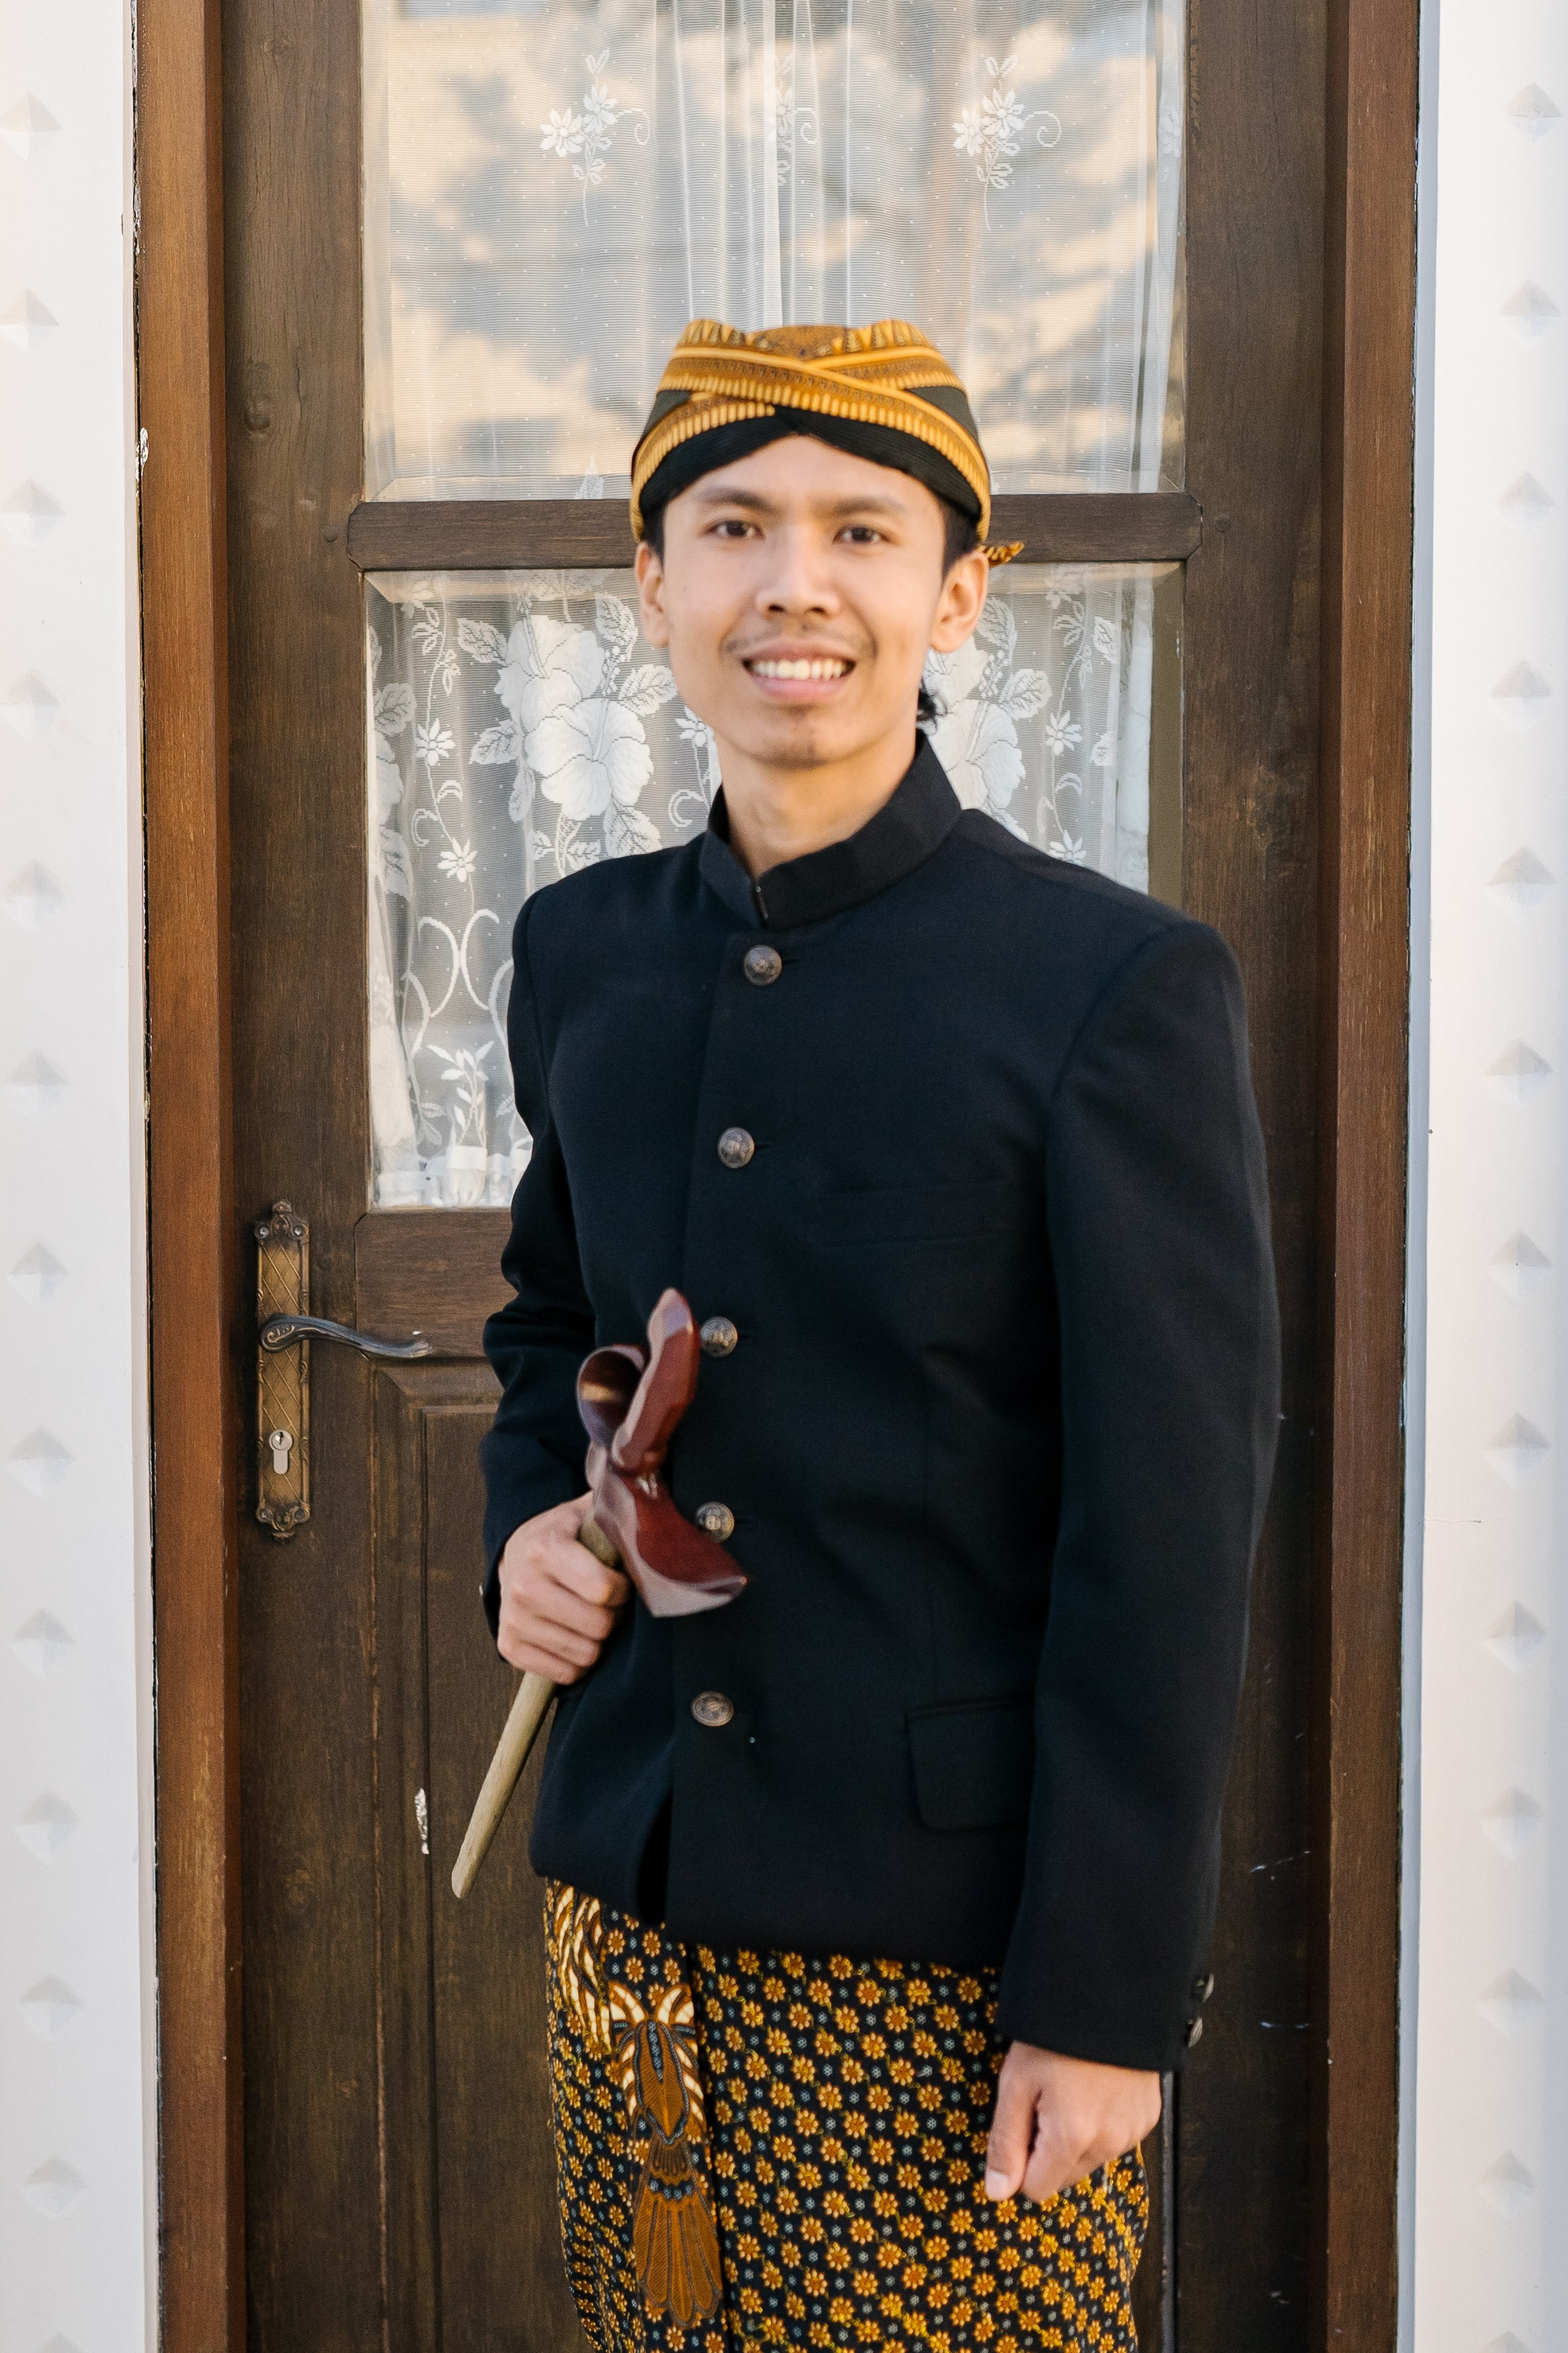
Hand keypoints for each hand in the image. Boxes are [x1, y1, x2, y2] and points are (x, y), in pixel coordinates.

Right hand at [496, 1494, 629, 1681]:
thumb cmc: (564, 1535)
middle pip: (599, 1626)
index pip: (604, 1590)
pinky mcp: (509, 1647)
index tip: (618, 1580)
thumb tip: (658, 1515)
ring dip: (597, 1640)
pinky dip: (577, 1661)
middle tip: (605, 1602)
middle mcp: (523, 1585)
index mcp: (545, 1549)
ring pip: (585, 1654)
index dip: (622, 1588)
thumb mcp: (587, 1514)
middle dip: (612, 1615)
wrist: (514, 1554)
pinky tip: (573, 1634)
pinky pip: (565, 1673)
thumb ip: (620, 1512)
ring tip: (588, 1615)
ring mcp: (513, 1620)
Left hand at [985, 2043, 1161, 2205]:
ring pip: (1090, 2159)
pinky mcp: (1148, 2119)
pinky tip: (1095, 2089)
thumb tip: (997, 2193)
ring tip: (1071, 2089)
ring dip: (1076, 2139)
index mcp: (1072, 2138)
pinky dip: (1102, 2124)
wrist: (1108, 1996)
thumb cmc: (1055, 2035)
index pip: (1037, 2189)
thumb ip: (1006, 2142)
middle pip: (1064, 2176)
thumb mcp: (1016, 2082)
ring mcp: (1133, 2132)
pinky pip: (1115, 2140)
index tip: (1020, 2124)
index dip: (1020, 2163)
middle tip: (1043, 2100)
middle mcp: (1108, 2144)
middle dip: (1048, 2151)